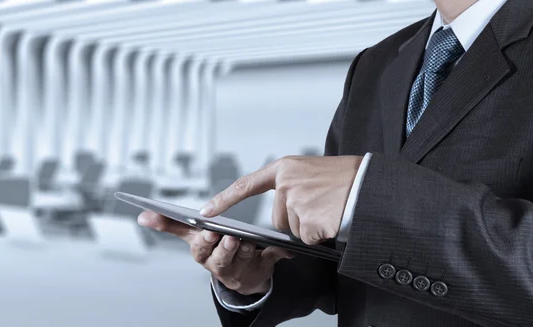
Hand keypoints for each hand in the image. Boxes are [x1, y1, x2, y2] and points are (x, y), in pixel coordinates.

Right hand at [138, 211, 292, 295]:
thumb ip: (170, 224)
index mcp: (201, 252)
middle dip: (223, 247)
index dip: (202, 241)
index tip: (207, 232)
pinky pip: (268, 261)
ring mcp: (238, 269)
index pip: (196, 246)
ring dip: (244, 250)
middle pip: (218, 257)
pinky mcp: (258, 270)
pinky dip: (275, 255)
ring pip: (240, 260)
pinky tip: (282, 250)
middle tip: (228, 236)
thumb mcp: (192, 235)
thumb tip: (142, 215)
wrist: (241, 273)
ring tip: (249, 239)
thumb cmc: (215, 248)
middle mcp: (217, 263)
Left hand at [200, 155, 361, 244]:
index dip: (225, 199)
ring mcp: (296, 202)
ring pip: (293, 230)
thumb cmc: (347, 179)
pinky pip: (306, 238)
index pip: (246, 185)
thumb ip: (292, 185)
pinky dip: (319, 234)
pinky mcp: (307, 221)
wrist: (372, 186)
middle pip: (278, 218)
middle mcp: (286, 183)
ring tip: (328, 209)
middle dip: (297, 219)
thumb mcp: (312, 172)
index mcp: (285, 168)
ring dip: (309, 226)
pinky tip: (332, 219)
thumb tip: (282, 209)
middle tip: (321, 204)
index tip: (206, 211)